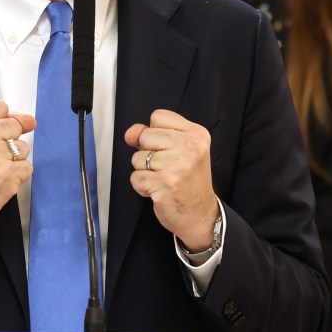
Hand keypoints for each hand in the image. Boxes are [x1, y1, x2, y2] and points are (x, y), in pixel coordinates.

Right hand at [0, 99, 35, 238]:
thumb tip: (29, 120)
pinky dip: (18, 175)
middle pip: (14, 125)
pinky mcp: (6, 174)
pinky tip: (0, 180)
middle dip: (9, 141)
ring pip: (23, 147)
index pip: (0, 107)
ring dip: (14, 159)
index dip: (2, 121)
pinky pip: (27, 166)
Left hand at [124, 109, 219, 251]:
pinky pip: (135, 177)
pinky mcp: (164, 184)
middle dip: (148, 153)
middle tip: (167, 167)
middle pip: (145, 136)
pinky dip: (142, 186)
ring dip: (145, 171)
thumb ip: (152, 134)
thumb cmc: (188, 181)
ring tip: (163, 179)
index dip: (156, 134)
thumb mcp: (179, 149)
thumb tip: (130, 133)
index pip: (158, 116)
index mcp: (196, 134)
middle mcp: (190, 147)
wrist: (200, 215)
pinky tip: (158, 189)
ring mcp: (177, 166)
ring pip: (137, 158)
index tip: (169, 149)